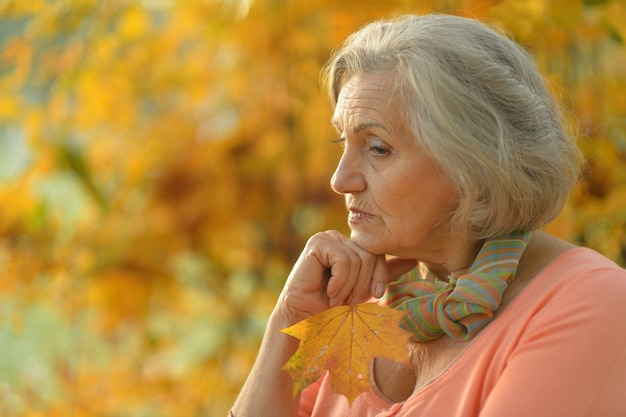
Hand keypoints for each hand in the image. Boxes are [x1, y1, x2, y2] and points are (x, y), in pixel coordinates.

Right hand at [275, 230, 416, 324]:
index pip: (378, 253)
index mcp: (351, 245)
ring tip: (336, 298)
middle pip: (370, 255)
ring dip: (349, 287)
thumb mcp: (365, 288)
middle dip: (363, 284)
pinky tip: (328, 291)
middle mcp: (339, 238)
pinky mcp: (317, 244)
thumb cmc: (333, 307)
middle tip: (348, 301)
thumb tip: (414, 259)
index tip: (375, 295)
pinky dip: (339, 282)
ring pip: (358, 259)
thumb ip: (385, 273)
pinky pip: (343, 260)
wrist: (306, 320)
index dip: (380, 276)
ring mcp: (327, 238)